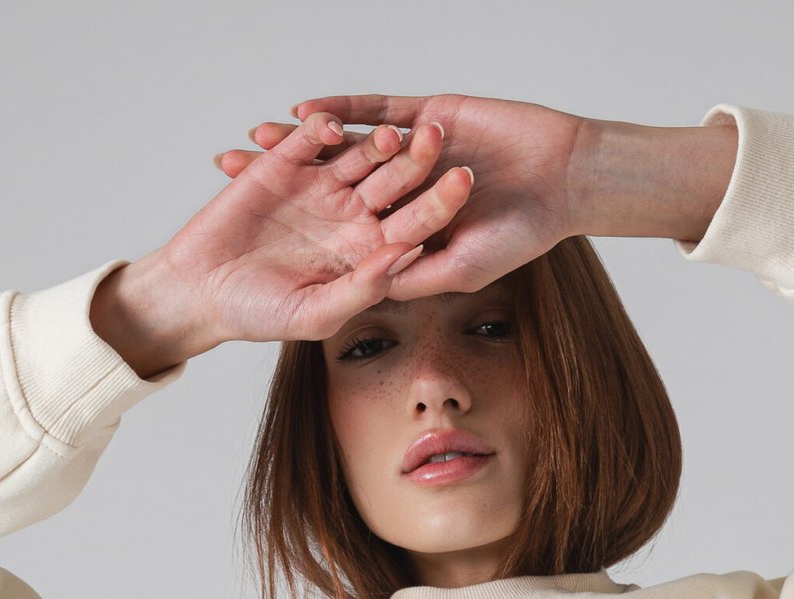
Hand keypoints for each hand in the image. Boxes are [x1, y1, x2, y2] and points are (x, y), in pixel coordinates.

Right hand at [155, 109, 474, 346]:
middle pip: (394, 182)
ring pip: (356, 155)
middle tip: (439, 138)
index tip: (462, 185)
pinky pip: (308, 139)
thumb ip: (363, 288)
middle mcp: (351, 214)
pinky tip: (330, 127)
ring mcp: (321, 185)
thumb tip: (405, 254)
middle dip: (416, 160)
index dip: (438, 205)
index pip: (413, 224)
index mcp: (368, 250)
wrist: (202, 290)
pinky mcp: (286, 161)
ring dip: (374, 142)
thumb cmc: (260, 314)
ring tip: (391, 133)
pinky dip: (318, 129)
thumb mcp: (316, 312)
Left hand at [218, 92, 595, 297]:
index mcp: (405, 228)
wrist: (561, 178)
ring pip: (344, 146)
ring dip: (302, 144)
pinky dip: (341, 109)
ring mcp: (411, 151)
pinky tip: (302, 110)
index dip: (298, 234)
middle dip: (283, 183)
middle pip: (329, 186)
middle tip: (232, 177)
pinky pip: (374, 111)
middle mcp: (401, 189)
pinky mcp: (425, 116)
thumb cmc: (519, 234)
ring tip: (255, 139)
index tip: (253, 240)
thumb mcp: (456, 269)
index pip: (340, 231)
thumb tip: (359, 293)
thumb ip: (407, 275)